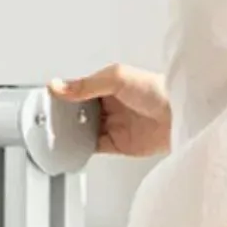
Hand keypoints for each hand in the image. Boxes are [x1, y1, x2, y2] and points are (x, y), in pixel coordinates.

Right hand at [50, 66, 171, 157]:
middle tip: (46, 119)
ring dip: (69, 133)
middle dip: (63, 116)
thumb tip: (59, 86)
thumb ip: (86, 84)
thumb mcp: (118, 78)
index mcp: (110, 84)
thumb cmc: (160, 91)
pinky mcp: (116, 145)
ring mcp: (112, 125)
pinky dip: (79, 149)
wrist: (180, 117)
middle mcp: (111, 105)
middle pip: (79, 112)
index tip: (47, 99)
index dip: (63, 94)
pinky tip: (69, 147)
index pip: (79, 89)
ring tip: (53, 134)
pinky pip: (91, 148)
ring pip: (82, 130)